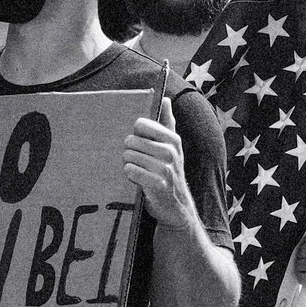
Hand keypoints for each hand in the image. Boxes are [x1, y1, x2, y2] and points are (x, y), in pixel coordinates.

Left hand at [122, 115, 200, 232]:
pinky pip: (130, 170)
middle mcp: (171, 152)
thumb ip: (167, 122)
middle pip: (131, 140)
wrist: (177, 207)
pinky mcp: (158, 185)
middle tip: (138, 162)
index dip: (135, 134)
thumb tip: (166, 99)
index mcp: (173, 139)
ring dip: (128, 164)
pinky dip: (130, 175)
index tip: (141, 144)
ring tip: (139, 171)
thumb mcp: (172, 147)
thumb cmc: (169, 172)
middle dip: (129, 152)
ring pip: (128, 156)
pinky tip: (137, 180)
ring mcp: (166, 169)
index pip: (141, 124)